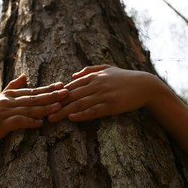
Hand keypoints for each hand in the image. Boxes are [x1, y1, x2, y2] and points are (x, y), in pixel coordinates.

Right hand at [0, 74, 67, 153]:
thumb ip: (12, 86)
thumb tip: (25, 75)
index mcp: (9, 94)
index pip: (33, 91)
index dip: (48, 88)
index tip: (62, 85)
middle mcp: (7, 101)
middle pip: (33, 98)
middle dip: (51, 95)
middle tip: (66, 92)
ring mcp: (4, 112)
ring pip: (28, 109)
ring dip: (44, 108)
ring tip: (58, 107)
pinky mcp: (0, 124)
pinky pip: (18, 122)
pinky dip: (29, 122)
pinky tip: (40, 123)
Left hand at [47, 65, 161, 121]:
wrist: (146, 86)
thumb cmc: (126, 78)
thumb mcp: (108, 69)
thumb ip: (90, 70)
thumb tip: (73, 75)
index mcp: (95, 76)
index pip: (71, 85)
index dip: (57, 94)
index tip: (45, 100)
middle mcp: (97, 84)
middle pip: (72, 96)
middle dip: (56, 104)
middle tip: (41, 112)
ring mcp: (104, 95)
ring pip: (80, 104)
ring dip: (64, 112)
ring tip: (52, 119)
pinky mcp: (112, 105)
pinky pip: (94, 111)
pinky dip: (82, 115)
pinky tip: (72, 119)